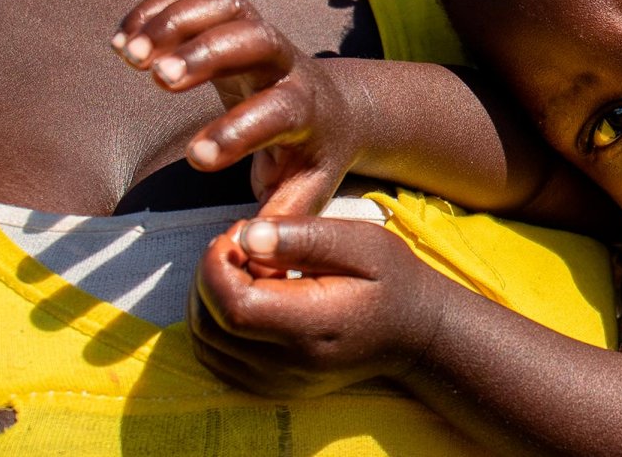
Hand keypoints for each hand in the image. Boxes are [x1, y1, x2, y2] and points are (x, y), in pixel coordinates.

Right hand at [114, 0, 357, 216]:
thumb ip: (279, 220)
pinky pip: (200, 1)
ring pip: (229, 8)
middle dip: (208, 54)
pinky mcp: (234, 22)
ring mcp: (262, 36)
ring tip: (128, 55)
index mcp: (305, 111)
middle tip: (158, 79)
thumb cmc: (309, 159)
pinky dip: (158, 9)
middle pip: (257, 39)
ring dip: (177, 22)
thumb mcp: (304, 192)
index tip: (195, 159)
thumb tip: (248, 254)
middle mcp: (287, 64)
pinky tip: (121, 40)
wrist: (334, 110)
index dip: (239, 132)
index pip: (278, 112)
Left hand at [190, 218, 444, 397]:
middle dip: (209, 274)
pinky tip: (241, 295)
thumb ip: (304, 237)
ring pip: (206, 342)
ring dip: (206, 297)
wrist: (414, 333)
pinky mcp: (269, 387)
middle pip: (212, 323)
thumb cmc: (391, 280)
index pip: (235, 305)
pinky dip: (214, 322)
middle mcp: (289, 364)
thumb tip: (248, 236)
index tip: (239, 233)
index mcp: (313, 326)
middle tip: (239, 243)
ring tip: (241, 266)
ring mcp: (277, 382)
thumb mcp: (363, 243)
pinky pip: (216, 358)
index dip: (218, 264)